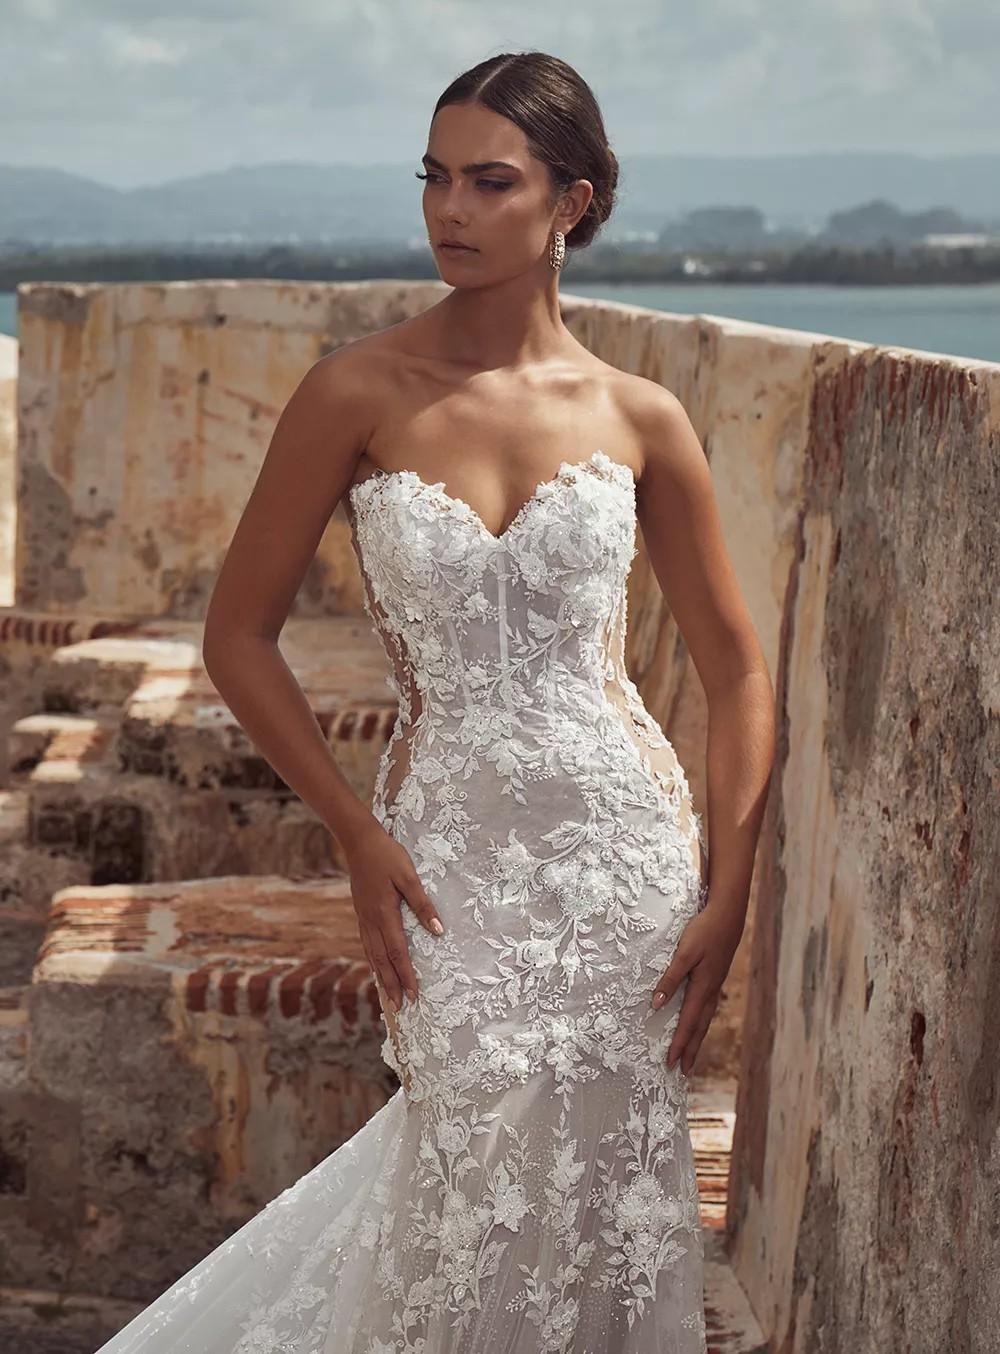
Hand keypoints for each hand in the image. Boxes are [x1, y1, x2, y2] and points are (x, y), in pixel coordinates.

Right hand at [343, 821, 445, 1012]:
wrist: (359, 842)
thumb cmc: (388, 856)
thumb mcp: (409, 877)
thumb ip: (423, 905)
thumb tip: (438, 931)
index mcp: (385, 914)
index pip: (398, 952)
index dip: (406, 975)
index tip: (413, 995)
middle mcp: (371, 921)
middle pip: (382, 960)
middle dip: (392, 984)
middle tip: (399, 1008)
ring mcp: (363, 918)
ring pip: (372, 954)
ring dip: (381, 976)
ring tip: (387, 996)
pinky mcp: (361, 912)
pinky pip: (366, 943)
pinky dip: (372, 960)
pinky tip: (376, 965)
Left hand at [650, 903, 743, 1074]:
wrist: (727, 914)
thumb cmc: (703, 931)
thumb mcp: (683, 954)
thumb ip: (669, 980)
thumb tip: (656, 1006)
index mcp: (702, 988)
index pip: (688, 1024)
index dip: (679, 1045)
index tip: (670, 1064)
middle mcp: (711, 991)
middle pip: (699, 1027)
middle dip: (691, 1050)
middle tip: (683, 1072)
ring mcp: (715, 984)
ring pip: (705, 1018)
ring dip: (697, 1038)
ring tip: (691, 1055)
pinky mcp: (716, 976)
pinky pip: (707, 1007)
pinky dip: (701, 1021)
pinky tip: (698, 1021)